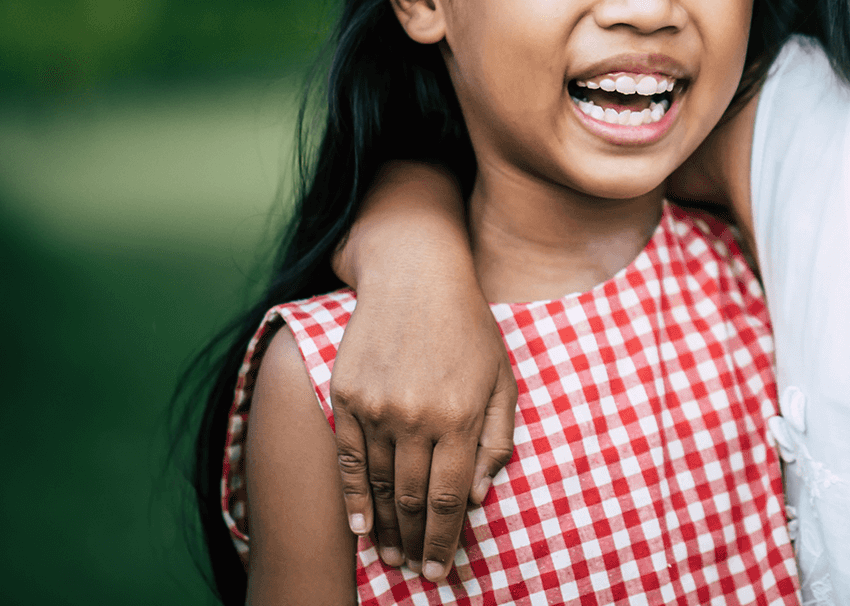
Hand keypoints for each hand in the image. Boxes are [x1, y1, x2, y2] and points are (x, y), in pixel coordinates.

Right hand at [329, 267, 514, 581]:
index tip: (442, 569)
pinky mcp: (348, 397)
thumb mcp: (501, 377)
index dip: (444, 539)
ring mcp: (377, 407)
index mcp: (460, 414)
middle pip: (412, 499)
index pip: (449, 496)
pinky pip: (350, 461)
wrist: (415, 277)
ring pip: (379, 486)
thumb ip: (496, 437)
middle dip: (416, 542)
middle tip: (418, 572)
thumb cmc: (468, 328)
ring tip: (391, 556)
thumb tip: (479, 495)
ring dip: (385, 529)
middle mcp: (417, 415)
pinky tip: (359, 527)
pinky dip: (354, 499)